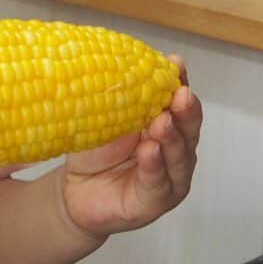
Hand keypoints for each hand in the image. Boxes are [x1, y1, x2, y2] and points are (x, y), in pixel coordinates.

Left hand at [59, 56, 201, 239]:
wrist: (73, 188)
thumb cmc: (94, 149)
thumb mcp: (106, 117)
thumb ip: (123, 98)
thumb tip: (128, 61)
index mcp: (165, 124)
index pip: (179, 102)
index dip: (179, 83)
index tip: (176, 65)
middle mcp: (174, 151)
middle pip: (188, 130)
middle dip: (186, 112)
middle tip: (180, 95)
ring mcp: (168, 178)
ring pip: (179, 158)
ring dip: (172, 138)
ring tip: (163, 122)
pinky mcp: (154, 202)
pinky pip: (157, 183)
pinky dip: (155, 166)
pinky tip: (150, 151)